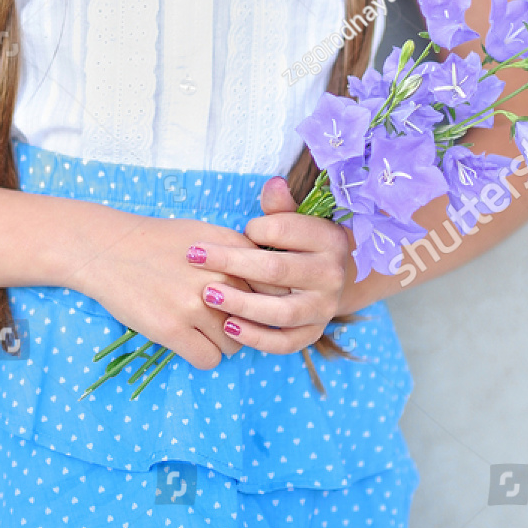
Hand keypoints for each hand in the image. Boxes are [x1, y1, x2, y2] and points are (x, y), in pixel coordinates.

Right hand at [69, 207, 266, 369]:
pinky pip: (209, 359)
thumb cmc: (158, 242)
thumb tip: (276, 288)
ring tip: (201, 328)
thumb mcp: (205, 234)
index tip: (253, 306)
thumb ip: (240, 256)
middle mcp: (219, 275)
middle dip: (246, 323)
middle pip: (259, 318)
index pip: (276, 288)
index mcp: (231, 248)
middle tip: (223, 318)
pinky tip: (188, 340)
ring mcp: (195, 304)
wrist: (107, 249)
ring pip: (236, 343)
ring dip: (223, 341)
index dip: (267, 301)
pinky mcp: (172, 329)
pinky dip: (202, 354)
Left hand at [186, 177, 350, 354]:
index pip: (284, 231)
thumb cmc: (302, 243)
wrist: (333, 279)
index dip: (255, 229)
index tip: (238, 230)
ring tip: (208, 294)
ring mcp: (323, 309)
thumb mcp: (297, 220)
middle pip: (276, 270)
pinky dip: (256, 338)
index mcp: (329, 240)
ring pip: (280, 311)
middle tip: (194, 256)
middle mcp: (331, 276)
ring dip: (241, 304)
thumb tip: (273, 184)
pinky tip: (228, 327)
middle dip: (231, 262)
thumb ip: (281, 206)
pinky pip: (283, 342)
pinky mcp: (312, 334)